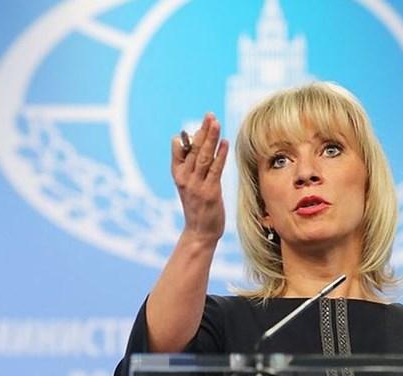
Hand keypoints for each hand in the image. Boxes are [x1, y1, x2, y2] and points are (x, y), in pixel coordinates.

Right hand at [171, 113, 228, 242]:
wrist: (199, 232)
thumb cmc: (197, 206)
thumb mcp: (189, 184)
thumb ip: (192, 164)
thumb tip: (198, 141)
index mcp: (178, 174)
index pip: (178, 149)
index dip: (187, 137)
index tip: (198, 126)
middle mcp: (185, 178)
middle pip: (193, 149)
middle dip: (202, 130)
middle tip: (209, 115)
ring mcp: (197, 185)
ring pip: (204, 156)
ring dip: (210, 138)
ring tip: (216, 122)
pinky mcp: (210, 192)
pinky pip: (215, 169)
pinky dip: (220, 155)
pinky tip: (224, 143)